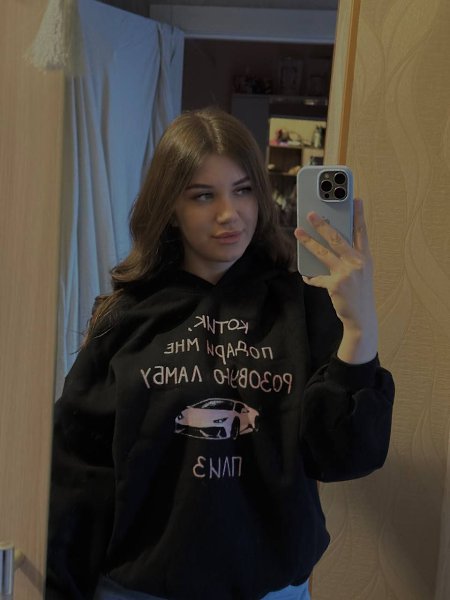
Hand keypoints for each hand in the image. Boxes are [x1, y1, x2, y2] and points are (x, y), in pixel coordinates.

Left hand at [294, 198, 377, 363]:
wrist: (362, 318)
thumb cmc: (359, 293)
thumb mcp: (360, 273)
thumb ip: (350, 258)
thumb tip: (330, 243)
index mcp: (366, 258)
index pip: (362, 232)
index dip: (359, 215)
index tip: (356, 199)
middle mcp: (358, 263)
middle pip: (338, 239)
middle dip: (323, 224)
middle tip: (312, 213)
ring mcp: (347, 274)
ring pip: (323, 253)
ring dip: (309, 242)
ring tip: (298, 231)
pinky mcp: (335, 285)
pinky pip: (318, 278)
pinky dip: (311, 277)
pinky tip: (306, 276)